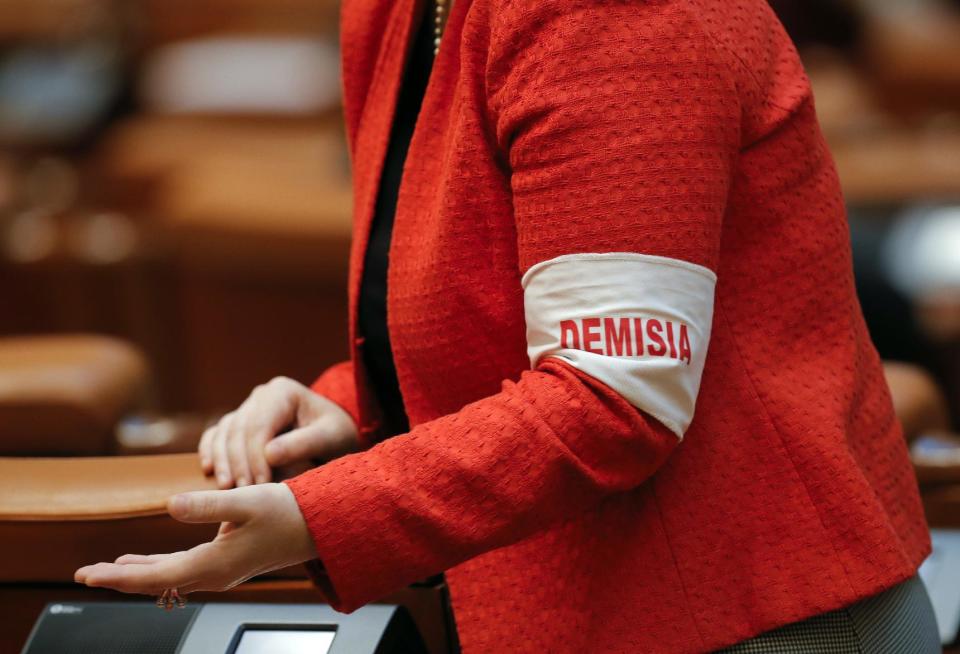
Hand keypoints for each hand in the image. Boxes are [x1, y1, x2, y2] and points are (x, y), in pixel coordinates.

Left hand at [74, 484, 315, 595]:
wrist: (319, 526)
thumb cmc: (288, 513)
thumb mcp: (247, 500)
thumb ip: (207, 504)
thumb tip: (170, 506)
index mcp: (214, 565)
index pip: (154, 578)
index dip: (117, 577)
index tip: (86, 574)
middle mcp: (214, 574)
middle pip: (155, 583)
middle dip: (118, 578)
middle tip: (84, 574)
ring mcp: (221, 571)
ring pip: (168, 578)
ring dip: (137, 573)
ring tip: (110, 568)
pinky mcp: (227, 563)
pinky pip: (183, 571)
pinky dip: (159, 567)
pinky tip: (148, 561)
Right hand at [199, 376, 358, 488]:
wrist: (334, 433)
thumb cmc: (336, 434)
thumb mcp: (330, 438)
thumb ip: (303, 444)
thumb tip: (269, 455)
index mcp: (282, 392)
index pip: (260, 425)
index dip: (255, 456)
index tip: (260, 484)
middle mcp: (261, 396)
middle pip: (238, 430)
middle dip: (239, 463)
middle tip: (242, 492)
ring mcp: (247, 408)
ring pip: (224, 432)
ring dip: (222, 461)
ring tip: (226, 488)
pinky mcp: (239, 423)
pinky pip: (217, 435)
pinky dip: (211, 451)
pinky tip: (210, 470)